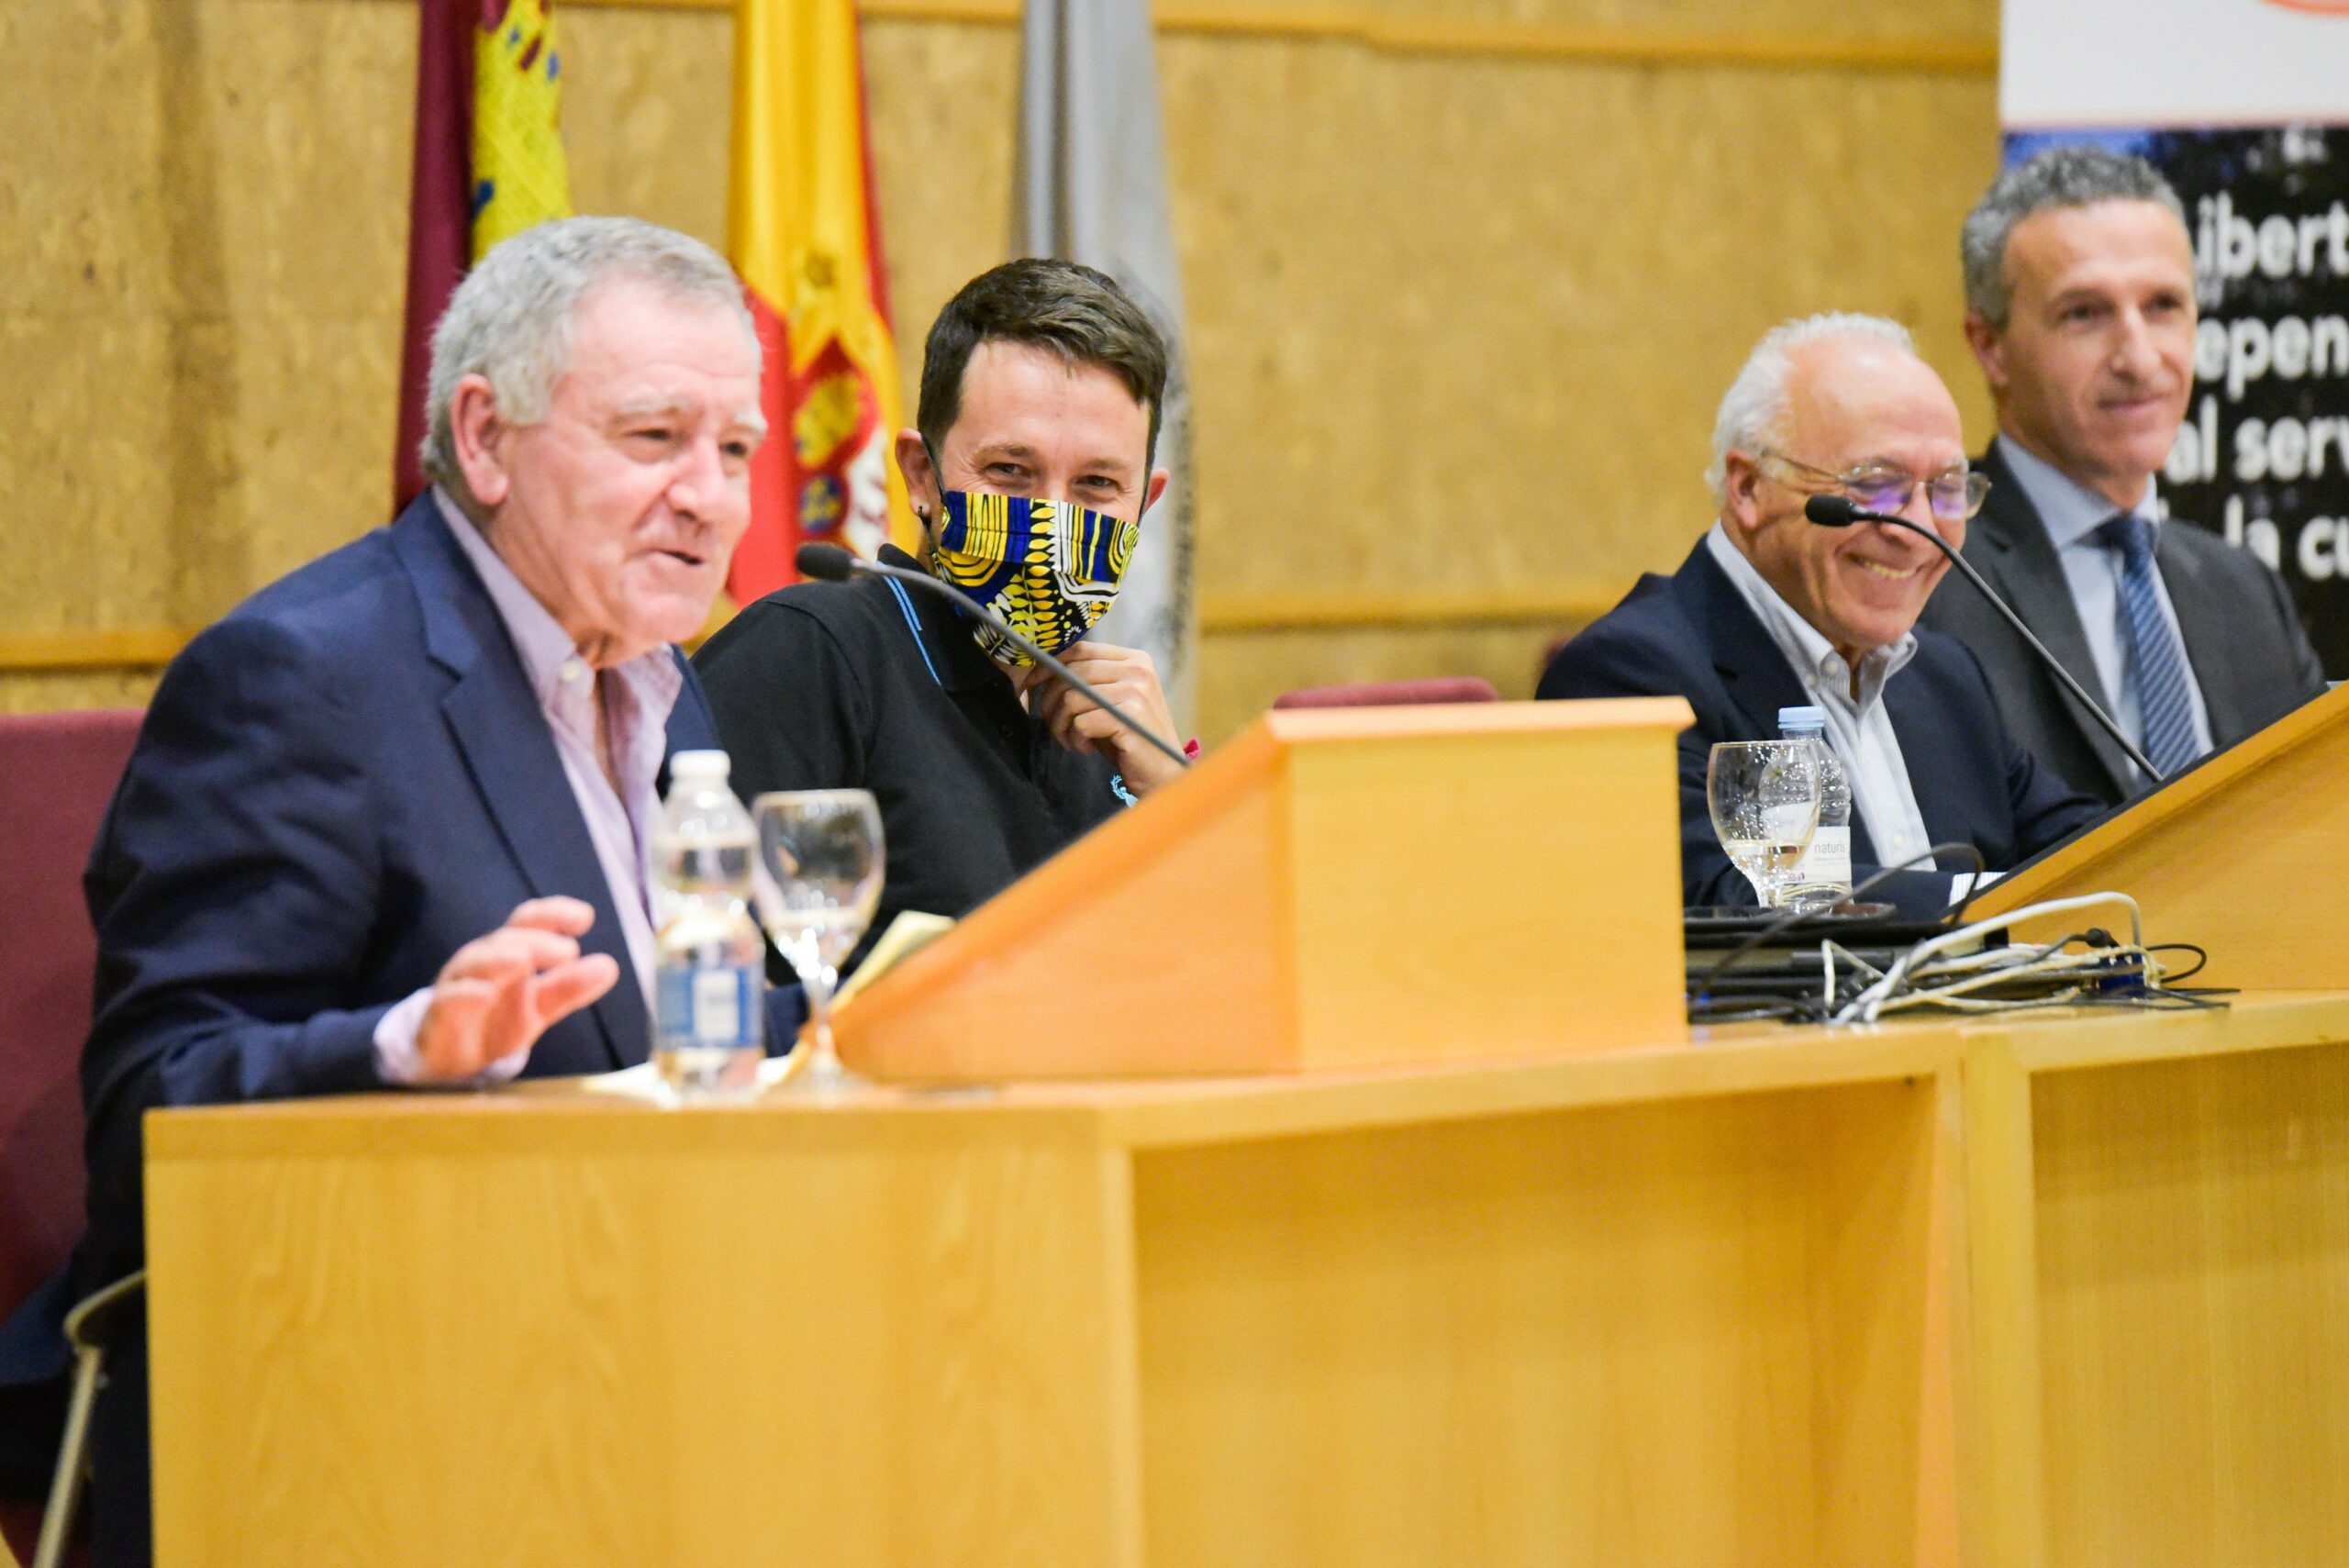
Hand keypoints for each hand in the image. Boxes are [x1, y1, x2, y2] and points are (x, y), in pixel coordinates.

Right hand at [414, 897, 619, 1081]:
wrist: (451, 1056)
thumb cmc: (497, 1020)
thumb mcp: (539, 1006)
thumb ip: (569, 987)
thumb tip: (610, 967)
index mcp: (509, 952)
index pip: (530, 923)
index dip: (554, 914)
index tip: (585, 917)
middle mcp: (483, 961)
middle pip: (507, 940)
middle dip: (537, 942)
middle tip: (568, 951)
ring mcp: (458, 985)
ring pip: (475, 963)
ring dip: (499, 959)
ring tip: (523, 960)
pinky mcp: (439, 1014)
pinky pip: (448, 1000)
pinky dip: (464, 994)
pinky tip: (483, 993)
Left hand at [1019, 641, 1185, 796]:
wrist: (1162, 773)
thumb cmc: (1128, 738)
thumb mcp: (1108, 702)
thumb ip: (1086, 681)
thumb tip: (1041, 670)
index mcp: (1134, 659)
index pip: (1080, 649)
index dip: (1049, 665)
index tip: (1032, 684)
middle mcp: (1137, 670)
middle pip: (1072, 673)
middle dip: (1050, 701)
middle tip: (1054, 725)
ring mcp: (1136, 692)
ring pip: (1072, 698)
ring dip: (1061, 724)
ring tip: (1071, 740)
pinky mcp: (1130, 717)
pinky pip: (1081, 722)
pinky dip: (1076, 739)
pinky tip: (1086, 748)